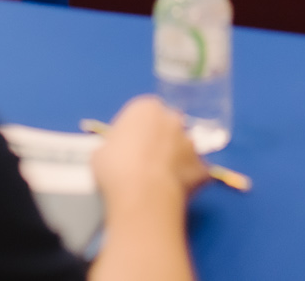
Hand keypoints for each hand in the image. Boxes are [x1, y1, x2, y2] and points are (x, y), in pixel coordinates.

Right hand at [91, 96, 208, 208]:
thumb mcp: (101, 151)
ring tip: (159, 181)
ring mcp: (191, 144)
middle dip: (160, 140)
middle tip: (145, 162)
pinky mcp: (202, 168)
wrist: (142, 195)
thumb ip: (115, 145)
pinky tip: (175, 192)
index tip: (127, 146)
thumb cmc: (116, 168)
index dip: (135, 131)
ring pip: (184, 148)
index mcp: (147, 108)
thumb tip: (117, 153)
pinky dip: (188, 180)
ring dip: (175, 159)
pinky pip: (195, 172)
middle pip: (167, 127)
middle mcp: (173, 120)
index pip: (143, 113)